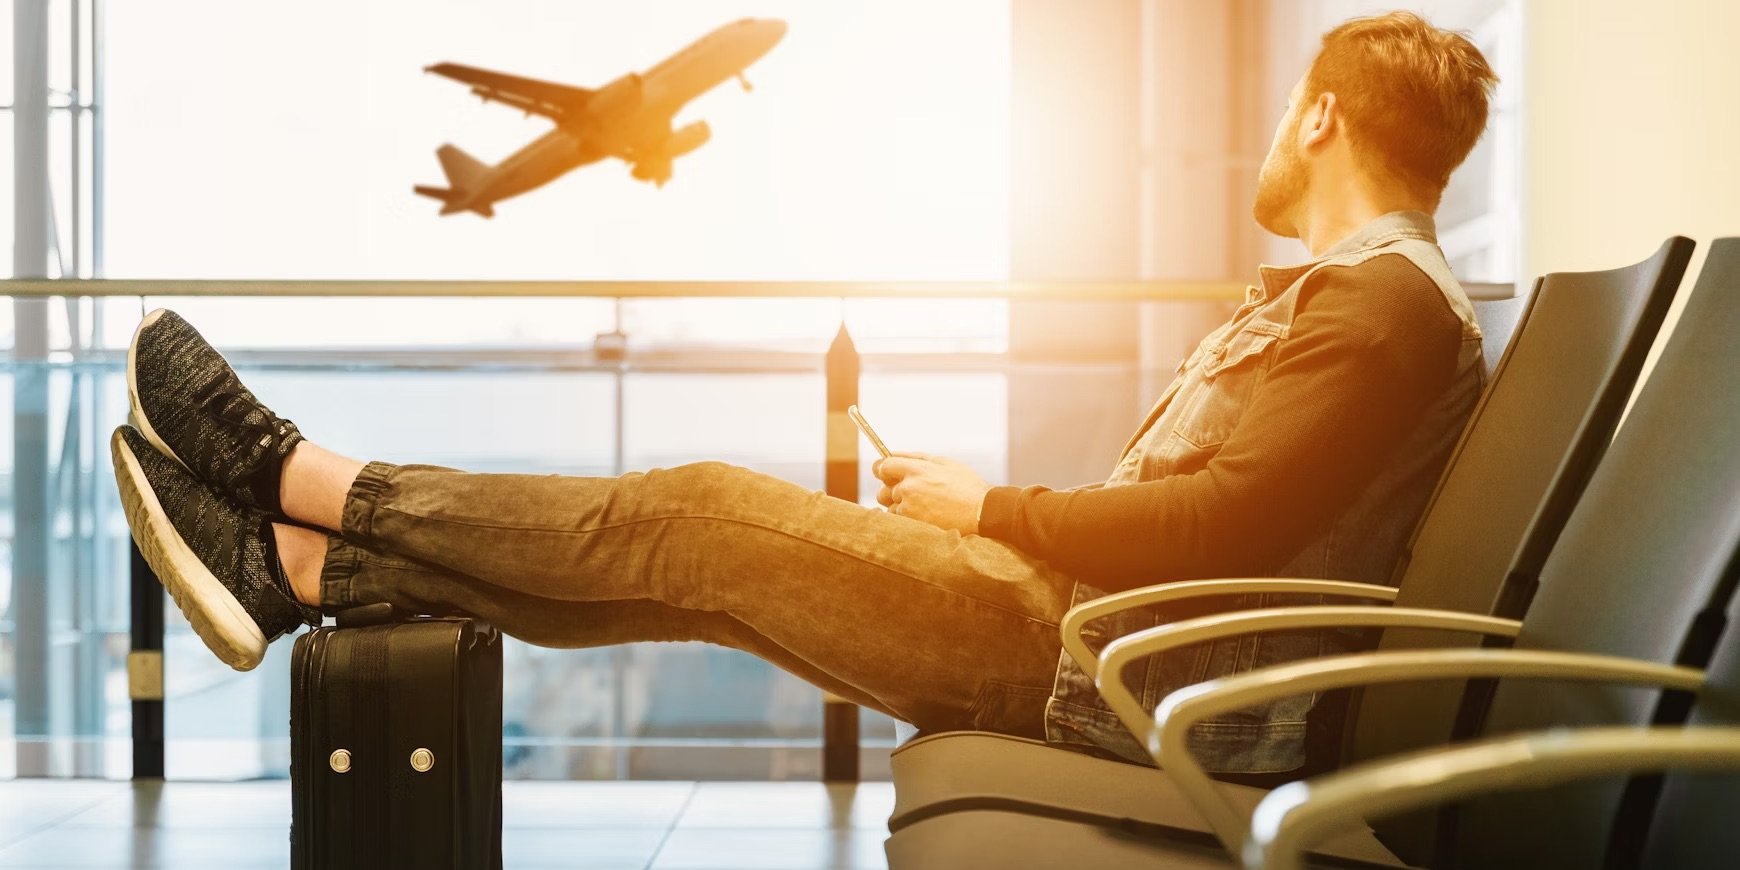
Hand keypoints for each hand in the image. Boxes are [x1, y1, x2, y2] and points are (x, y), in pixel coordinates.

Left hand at [872, 452, 991, 534]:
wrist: (981, 512)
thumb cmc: (966, 486)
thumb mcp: (944, 462)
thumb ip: (916, 457)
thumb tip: (892, 453)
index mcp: (916, 470)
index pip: (883, 467)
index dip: (883, 470)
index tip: (887, 474)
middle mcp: (909, 489)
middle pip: (883, 490)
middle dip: (892, 491)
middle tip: (912, 493)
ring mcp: (909, 509)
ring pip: (891, 508)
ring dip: (900, 507)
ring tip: (924, 506)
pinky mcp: (912, 525)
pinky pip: (899, 521)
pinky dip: (907, 519)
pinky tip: (926, 516)